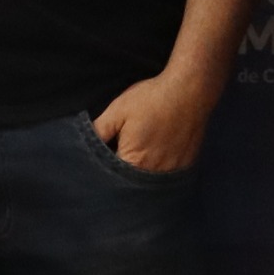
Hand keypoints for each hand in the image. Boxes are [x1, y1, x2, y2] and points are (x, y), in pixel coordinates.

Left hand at [92, 68, 221, 172]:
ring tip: (142, 154)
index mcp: (134, 161)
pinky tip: (158, 155)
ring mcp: (173, 170)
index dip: (105, 172)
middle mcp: (154, 172)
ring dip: (142, 176)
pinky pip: (168, 176)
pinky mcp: (186, 165)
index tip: (106, 159)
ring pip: (150, 183)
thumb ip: (98, 131)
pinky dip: (160, 171)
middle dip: (123, 176)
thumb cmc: (152, 98)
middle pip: (132, 185)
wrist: (190, 89)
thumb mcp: (117, 110)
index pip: (112, 178)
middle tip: (124, 153)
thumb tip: (83, 144)